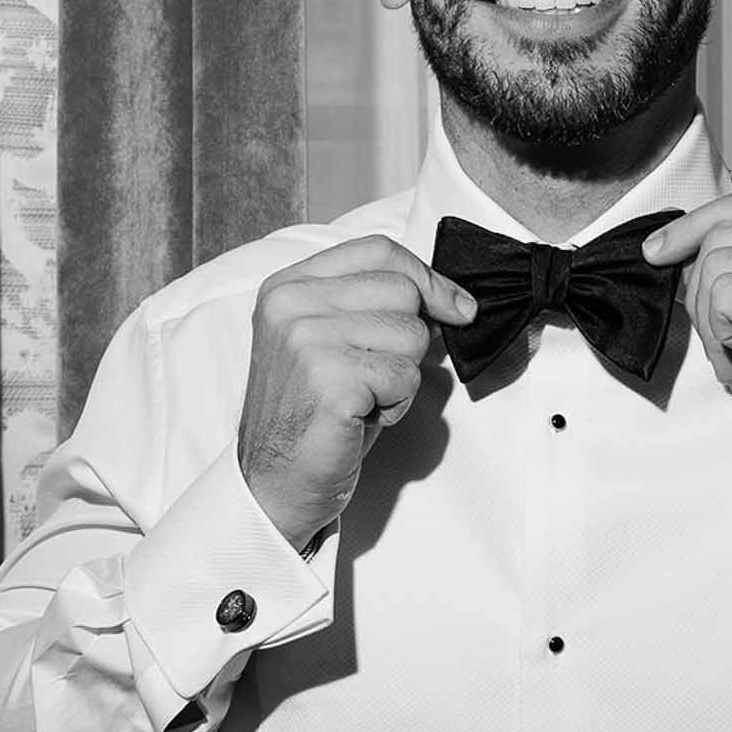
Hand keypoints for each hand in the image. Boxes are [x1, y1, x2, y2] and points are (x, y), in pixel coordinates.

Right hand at [238, 236, 475, 551]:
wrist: (276, 480)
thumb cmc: (314, 413)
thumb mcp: (333, 341)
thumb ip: (373, 306)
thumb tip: (452, 300)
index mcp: (288, 286)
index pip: (378, 251)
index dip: (428, 277)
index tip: (456, 306)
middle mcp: (291, 305)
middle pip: (403, 291)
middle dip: (410, 339)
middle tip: (374, 375)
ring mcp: (306, 340)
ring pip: (412, 335)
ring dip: (402, 376)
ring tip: (363, 398)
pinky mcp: (329, 379)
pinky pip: (405, 377)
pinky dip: (397, 404)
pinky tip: (361, 417)